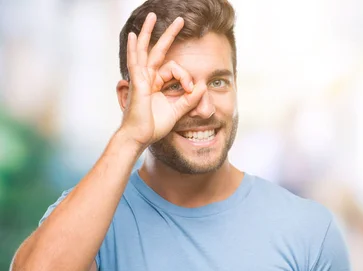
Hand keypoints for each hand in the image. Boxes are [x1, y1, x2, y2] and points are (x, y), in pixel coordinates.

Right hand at [120, 12, 203, 146]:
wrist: (140, 137)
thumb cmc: (154, 126)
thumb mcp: (177, 111)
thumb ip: (190, 99)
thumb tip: (203, 86)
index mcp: (157, 84)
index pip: (175, 69)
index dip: (187, 77)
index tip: (191, 90)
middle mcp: (148, 78)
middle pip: (159, 50)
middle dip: (169, 34)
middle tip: (180, 20)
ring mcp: (140, 78)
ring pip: (146, 50)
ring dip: (150, 32)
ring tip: (153, 16)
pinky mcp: (137, 83)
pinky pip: (135, 62)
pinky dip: (134, 48)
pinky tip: (134, 36)